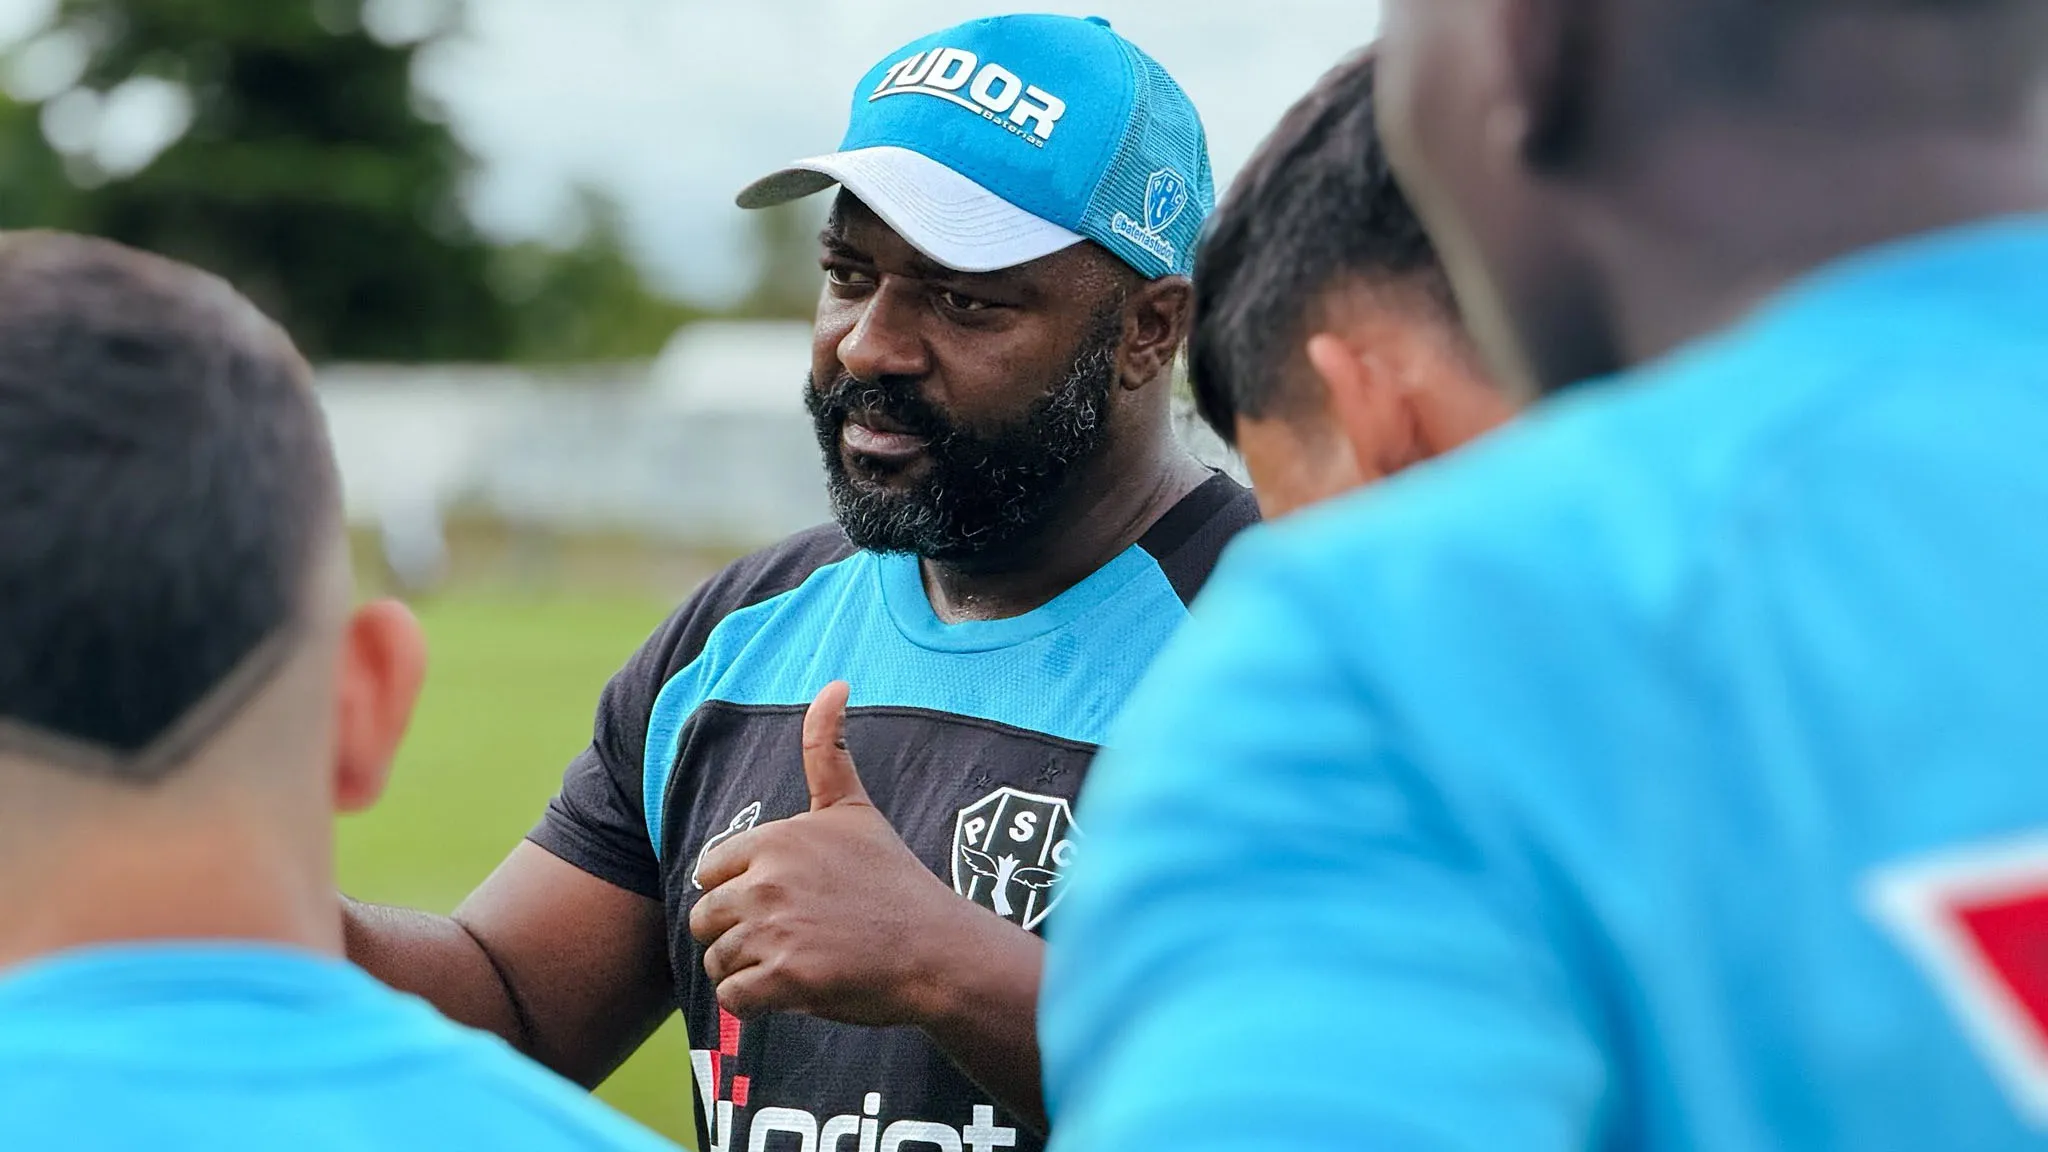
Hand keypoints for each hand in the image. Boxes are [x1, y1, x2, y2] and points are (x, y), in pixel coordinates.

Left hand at [689, 681, 967, 1025]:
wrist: (936, 950)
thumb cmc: (894, 881)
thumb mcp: (855, 809)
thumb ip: (828, 748)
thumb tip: (834, 681)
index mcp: (777, 840)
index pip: (709, 871)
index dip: (741, 890)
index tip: (785, 901)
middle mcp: (768, 881)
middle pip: (705, 918)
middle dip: (737, 934)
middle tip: (791, 938)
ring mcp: (773, 931)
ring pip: (717, 960)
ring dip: (747, 970)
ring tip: (797, 964)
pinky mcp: (782, 980)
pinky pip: (732, 999)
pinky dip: (754, 1004)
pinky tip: (793, 991)